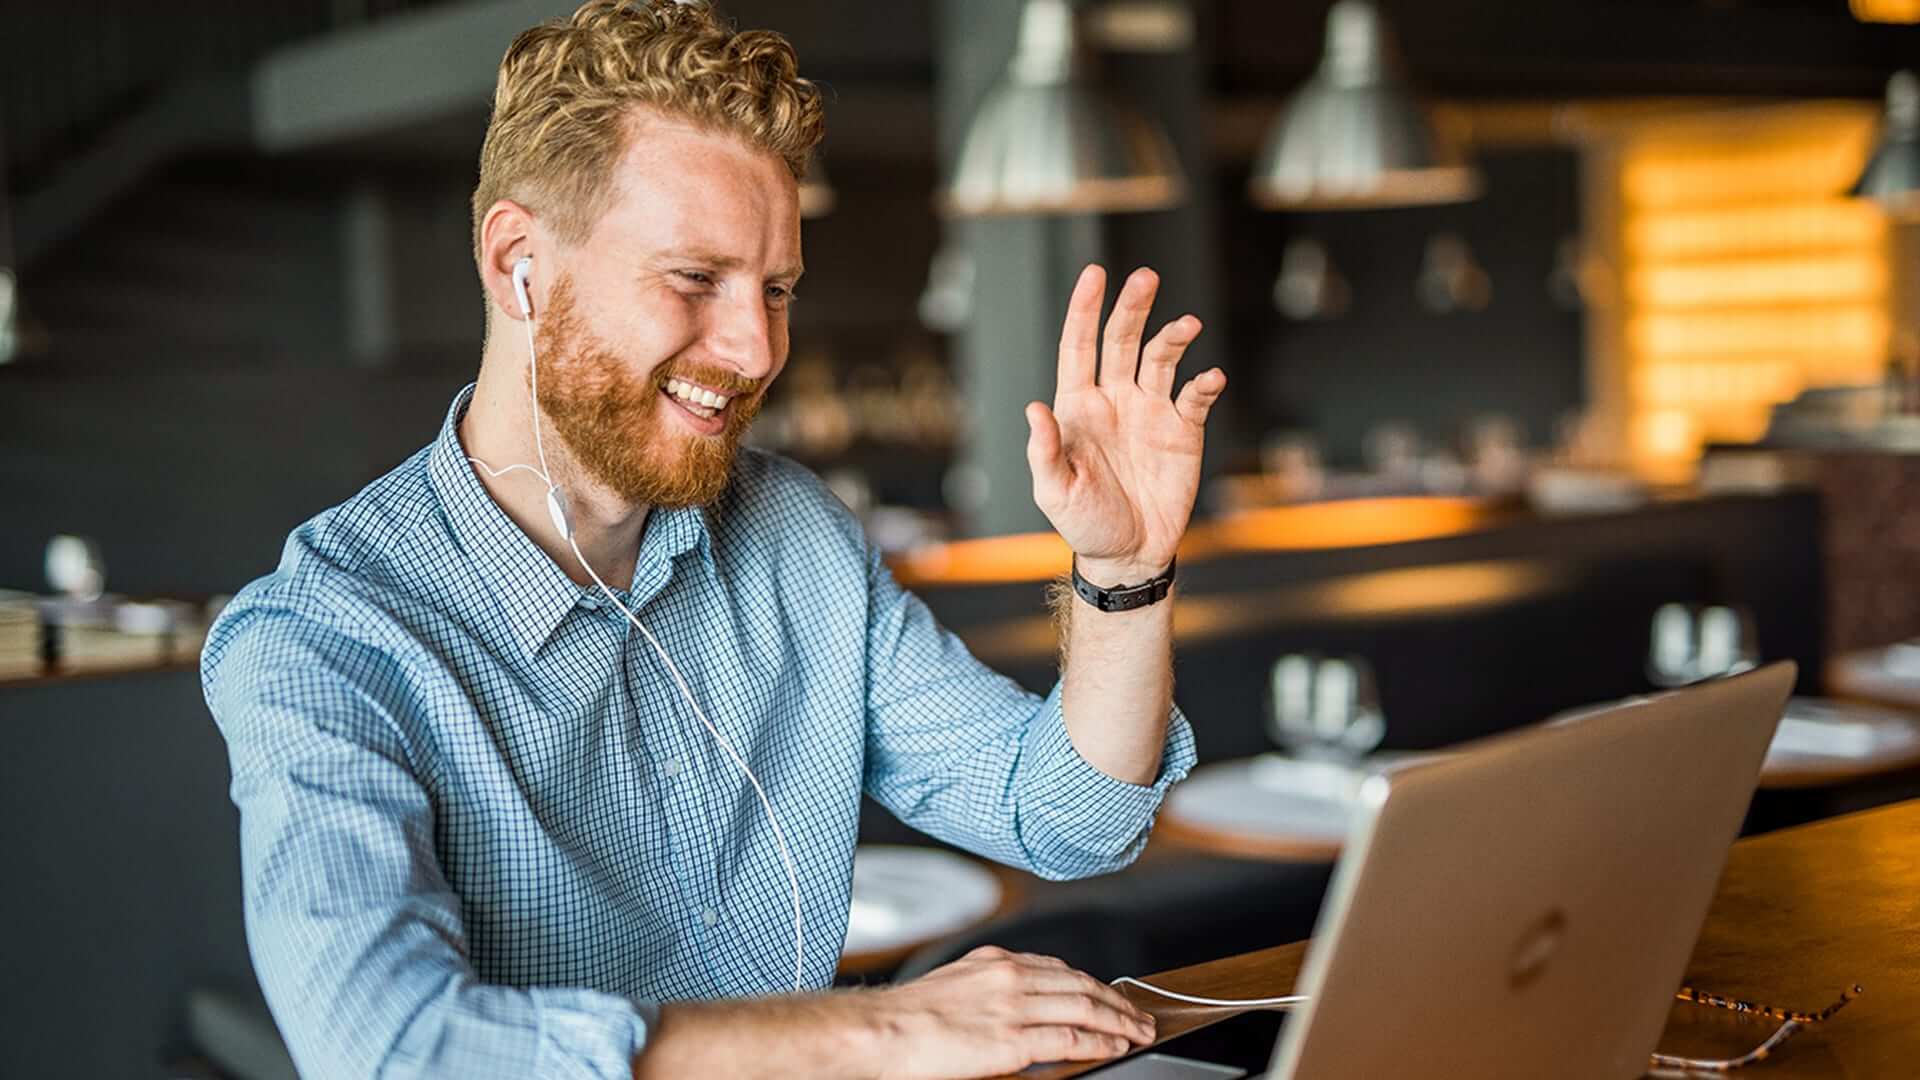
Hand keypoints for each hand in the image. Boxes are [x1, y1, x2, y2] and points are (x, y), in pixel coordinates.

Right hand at [861, 946, 1155, 1079]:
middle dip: (1117, 1001)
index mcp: (996, 961)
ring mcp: (1014, 1007)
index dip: (1093, 983)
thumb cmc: (906, 1017)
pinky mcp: (1012, 1040)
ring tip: (1139, 1031)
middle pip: (1082, 985)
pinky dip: (1100, 1041)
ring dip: (1119, 1020)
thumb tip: (1011, 1007)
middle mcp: (1011, 976)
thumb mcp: (955, 985)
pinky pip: (1071, 1039)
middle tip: (1140, 1014)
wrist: (881, 1031)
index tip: (1110, 994)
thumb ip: (988, 989)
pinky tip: (1117, 1045)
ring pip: (1085, 1008)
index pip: (1060, 969)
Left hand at [1026, 265, 1224, 586]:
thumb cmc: (1084, 524)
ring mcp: (1151, 412)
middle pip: (1123, 341)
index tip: (1095, 274)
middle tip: (1146, 277)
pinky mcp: (1183, 431)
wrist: (1130, 554)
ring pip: (1162, 359)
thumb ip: (1046, 451)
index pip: (1080, 347)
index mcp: (1079, 407)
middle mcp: (1115, 400)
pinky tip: (1211, 377)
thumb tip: (1035, 408)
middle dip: (1133, 307)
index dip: (1085, 310)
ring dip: (1174, 338)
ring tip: (1188, 325)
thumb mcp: (1055, 493)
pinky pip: (1195, 398)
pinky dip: (1205, 384)